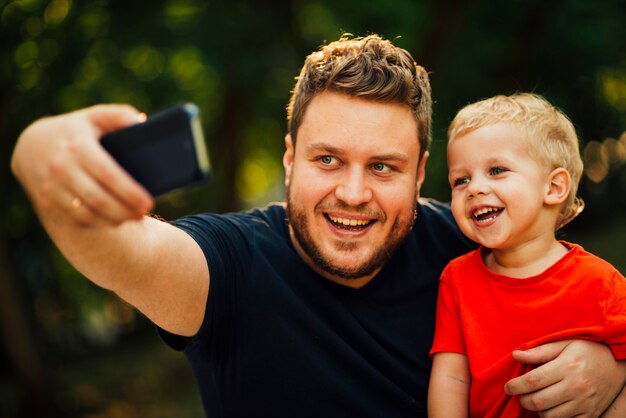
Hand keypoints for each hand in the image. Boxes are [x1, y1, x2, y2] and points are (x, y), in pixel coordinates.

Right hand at [11, 104, 153, 226]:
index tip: (148, 202)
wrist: (31, 145)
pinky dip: (98, 223)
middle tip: (144, 213)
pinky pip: (77, 218)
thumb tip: (141, 122)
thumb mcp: (94, 116)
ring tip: (133, 217)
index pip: (108, 175)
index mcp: (79, 147)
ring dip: (114, 220)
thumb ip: (118, 115)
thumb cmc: (74, 130)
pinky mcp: (47, 201)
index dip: (130, 192)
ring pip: (88, 213)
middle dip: (125, 210)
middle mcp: (63, 168)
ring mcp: (52, 187)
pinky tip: (114, 220)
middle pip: (99, 199)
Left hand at [505, 340, 625, 417]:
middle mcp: (576, 386)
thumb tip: (516, 355)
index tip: (508, 387)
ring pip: (550, 416)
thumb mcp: (564, 344)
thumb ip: (539, 352)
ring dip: (537, 410)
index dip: (516, 386)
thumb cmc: (587, 351)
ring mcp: (585, 403)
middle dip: (522, 400)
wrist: (618, 364)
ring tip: (535, 399)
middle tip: (519, 394)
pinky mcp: (591, 414)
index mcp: (567, 367)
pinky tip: (551, 407)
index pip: (533, 381)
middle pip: (538, 401)